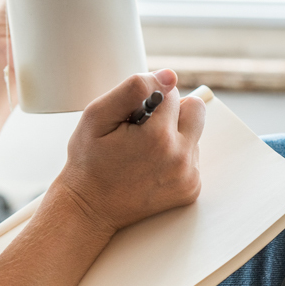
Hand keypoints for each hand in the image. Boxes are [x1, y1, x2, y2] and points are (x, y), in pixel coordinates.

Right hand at [52, 69, 205, 235]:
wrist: (89, 209)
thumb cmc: (89, 163)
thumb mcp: (97, 116)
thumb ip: (133, 89)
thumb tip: (169, 76)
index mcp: (159, 137)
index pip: (170, 92)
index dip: (148, 99)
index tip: (132, 118)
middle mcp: (181, 158)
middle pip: (195, 109)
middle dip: (172, 113)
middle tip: (145, 130)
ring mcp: (189, 176)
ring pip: (193, 134)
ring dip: (173, 136)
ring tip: (142, 153)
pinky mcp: (191, 189)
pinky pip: (193, 157)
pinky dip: (175, 157)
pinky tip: (150, 167)